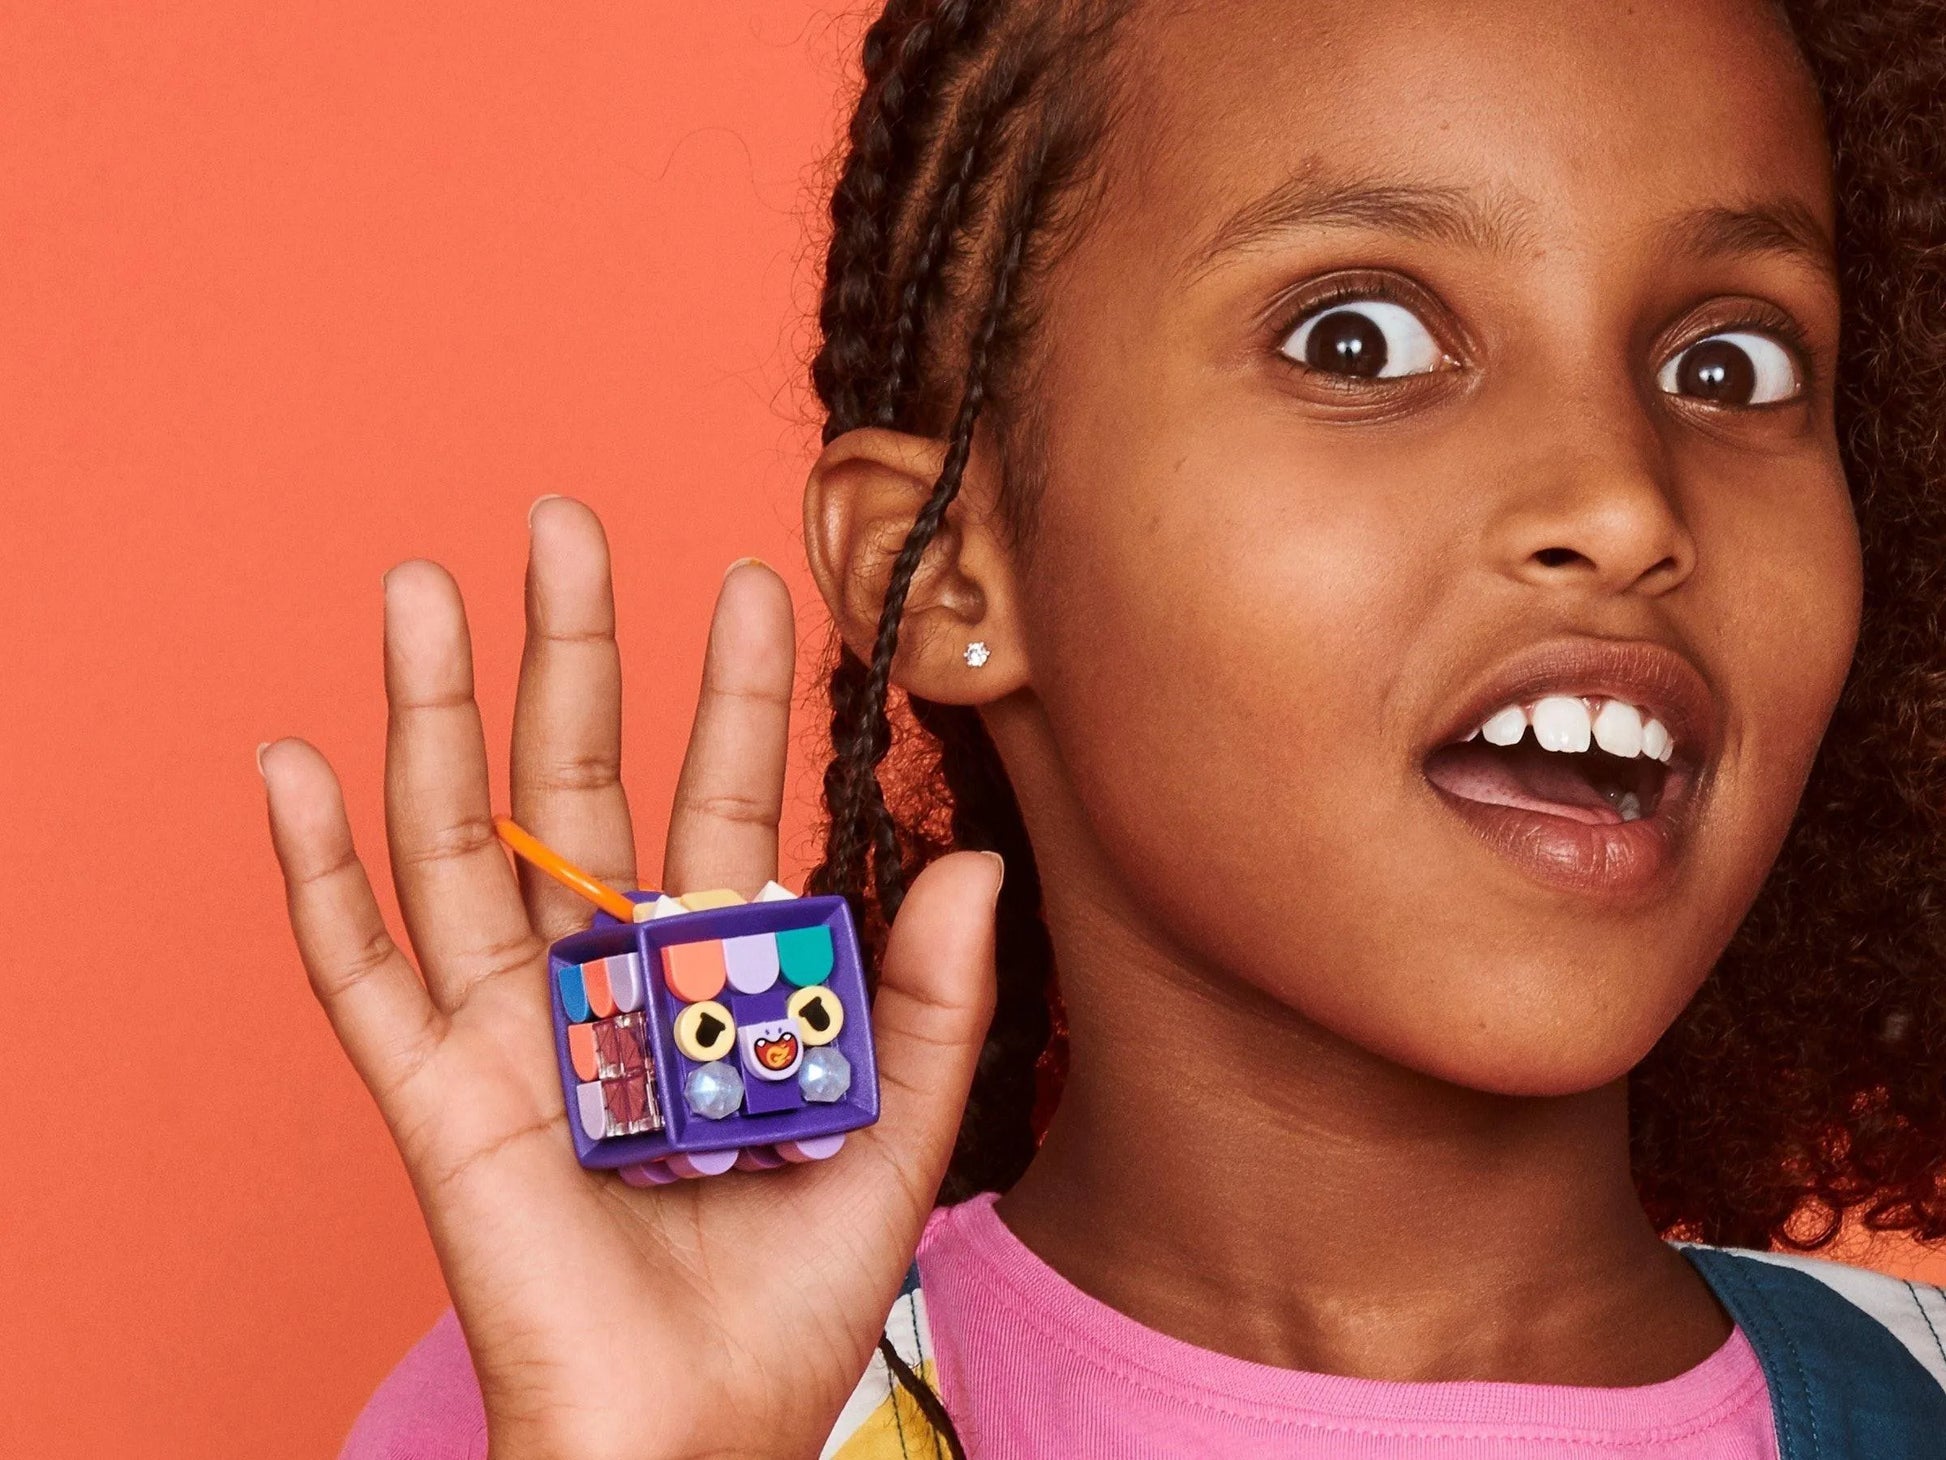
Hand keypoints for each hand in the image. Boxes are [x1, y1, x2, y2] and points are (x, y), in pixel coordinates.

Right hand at [261, 498, 1000, 1459]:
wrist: (698, 1434)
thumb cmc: (789, 1297)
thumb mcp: (892, 1136)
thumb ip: (930, 1002)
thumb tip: (972, 863)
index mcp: (709, 973)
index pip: (717, 799)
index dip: (734, 694)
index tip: (756, 581)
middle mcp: (604, 976)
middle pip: (575, 783)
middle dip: (572, 651)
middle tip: (567, 519)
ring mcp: (512, 1025)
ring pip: (458, 841)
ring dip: (431, 714)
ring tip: (422, 585)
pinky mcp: (438, 1096)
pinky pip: (360, 972)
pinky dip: (317, 874)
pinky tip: (295, 766)